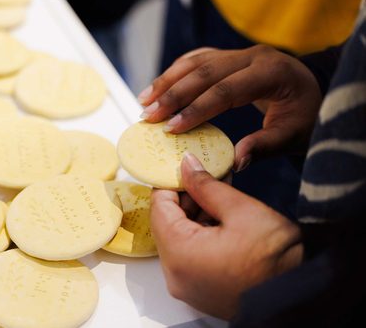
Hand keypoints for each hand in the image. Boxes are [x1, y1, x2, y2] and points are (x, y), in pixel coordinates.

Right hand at [138, 45, 321, 170]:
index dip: (195, 109)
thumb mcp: (293, 135)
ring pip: (196, 61)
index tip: (171, 129)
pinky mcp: (230, 57)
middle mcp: (253, 56)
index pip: (226, 90)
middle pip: (204, 71)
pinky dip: (176, 72)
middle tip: (149, 116)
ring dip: (167, 81)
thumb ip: (264, 146)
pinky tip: (159, 86)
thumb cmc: (306, 115)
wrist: (313, 92)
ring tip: (145, 101)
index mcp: (271, 72)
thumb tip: (236, 162)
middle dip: (172, 95)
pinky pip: (198, 59)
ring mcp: (240, 53)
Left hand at [150, 153, 302, 318]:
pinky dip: (200, 237)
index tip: (182, 168)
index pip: (158, 208)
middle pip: (167, 225)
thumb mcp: (241, 210)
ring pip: (179, 240)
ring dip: (194, 216)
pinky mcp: (200, 292)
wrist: (302, 296)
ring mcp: (187, 287)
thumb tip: (187, 165)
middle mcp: (176, 275)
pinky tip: (221, 219)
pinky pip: (189, 257)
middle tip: (205, 178)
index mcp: (180, 254)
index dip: (169, 183)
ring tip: (218, 195)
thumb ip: (206, 185)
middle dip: (185, 198)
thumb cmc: (278, 258)